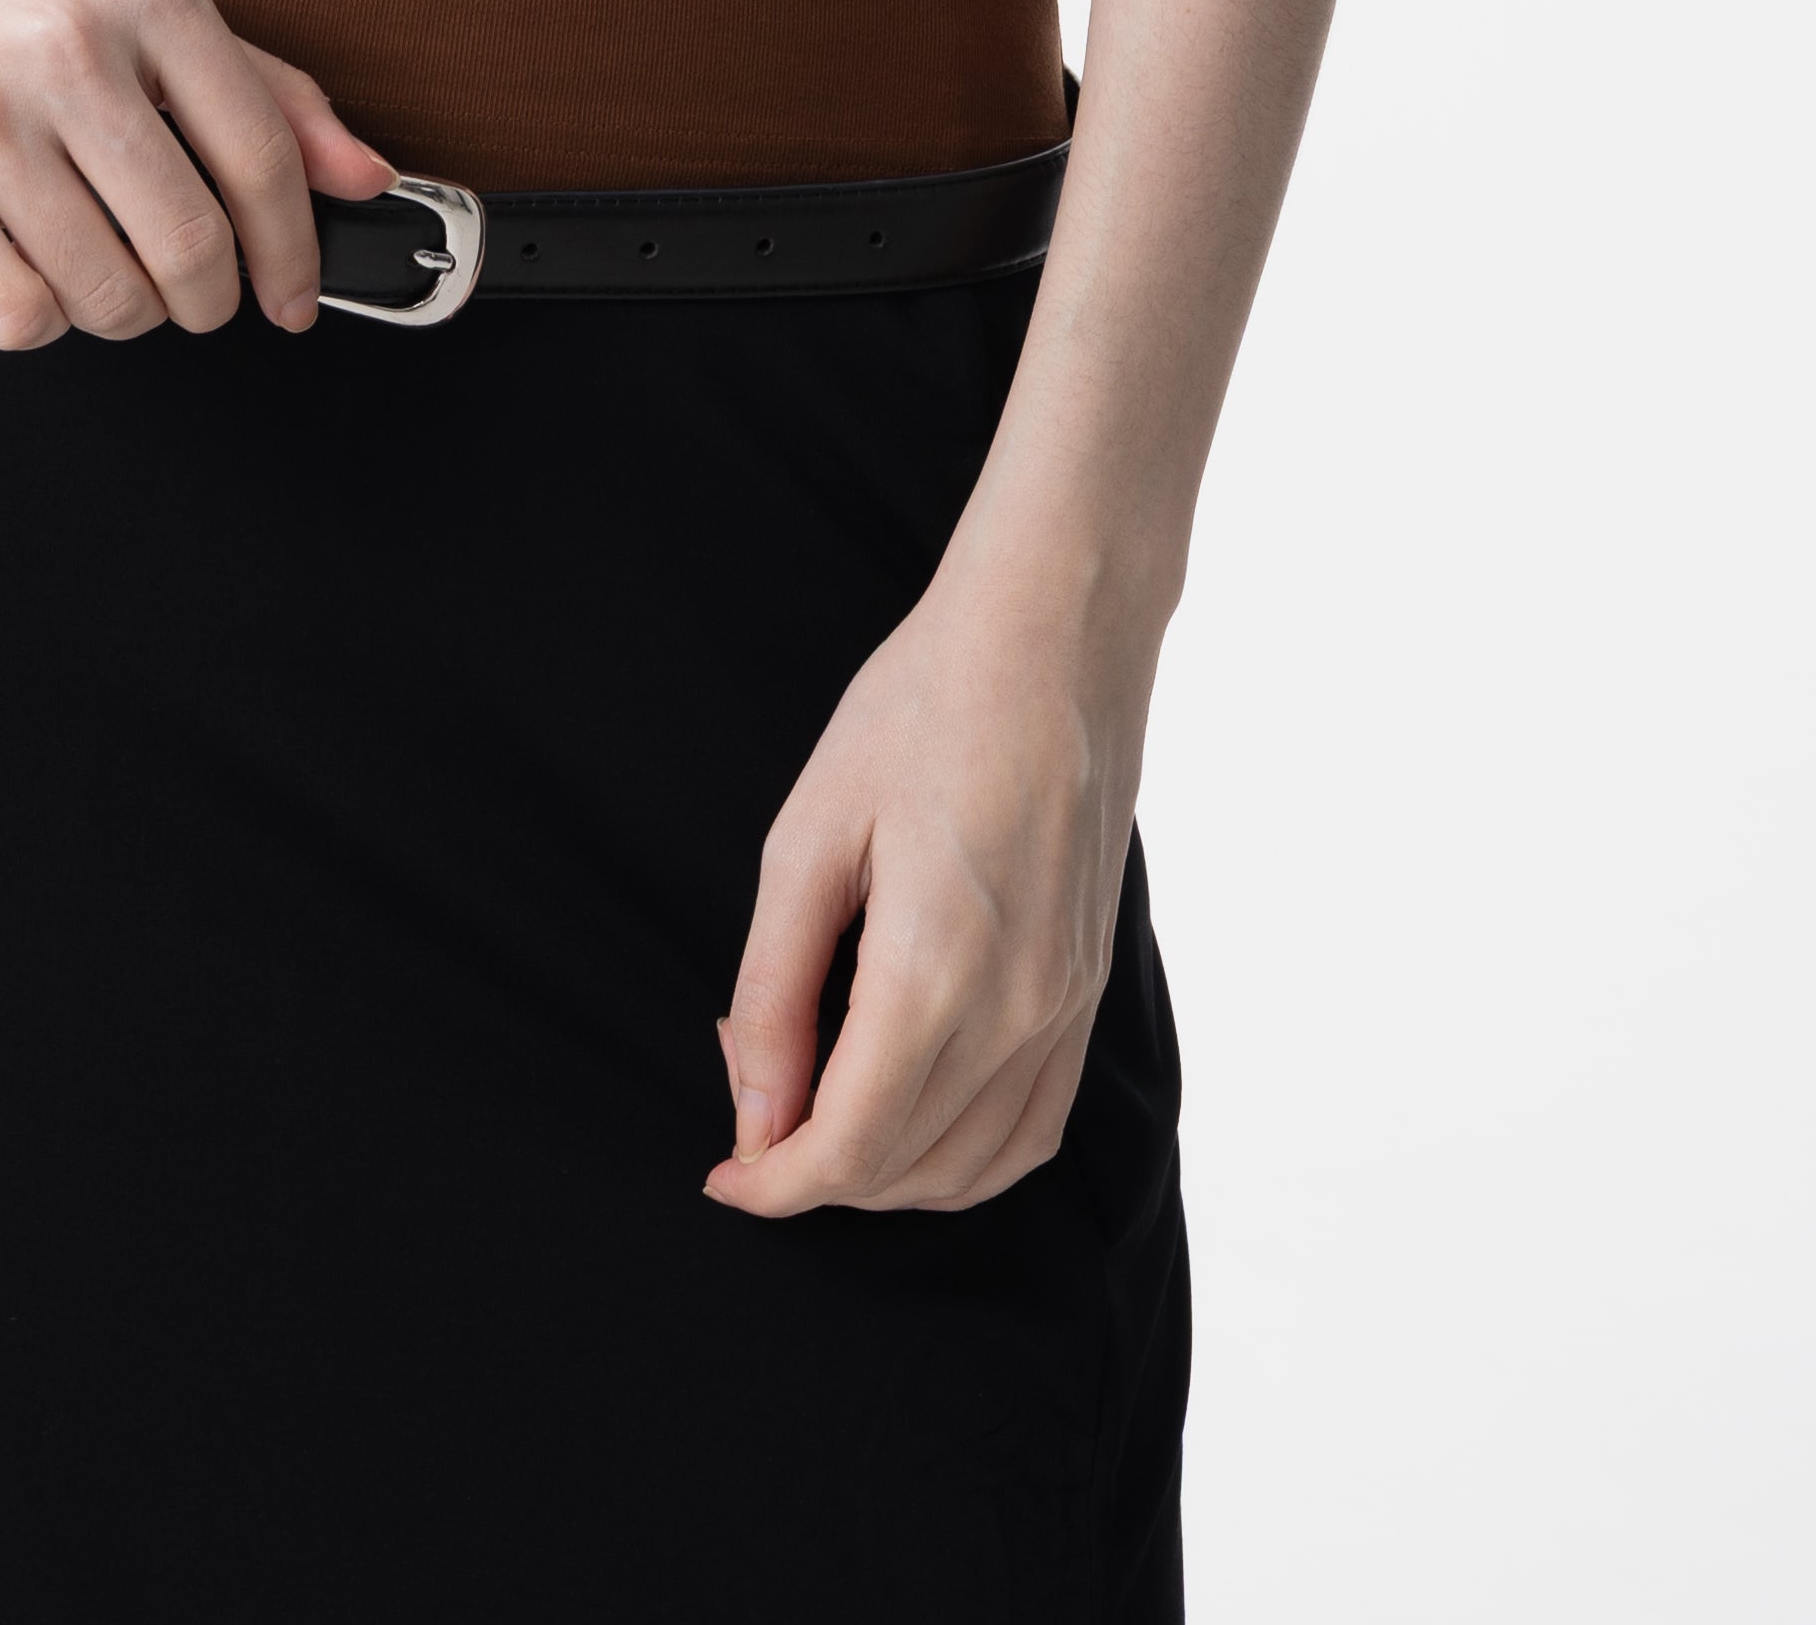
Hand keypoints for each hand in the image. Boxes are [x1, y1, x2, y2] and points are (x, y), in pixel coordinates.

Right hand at [0, 0, 393, 353]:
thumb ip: (256, 82)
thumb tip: (364, 175)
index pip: (262, 158)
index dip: (294, 253)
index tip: (293, 296)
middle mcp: (69, 48)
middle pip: (191, 246)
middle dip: (208, 299)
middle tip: (193, 293)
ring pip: (106, 296)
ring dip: (123, 312)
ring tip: (101, 268)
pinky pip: (16, 315)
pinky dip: (43, 318)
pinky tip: (33, 270)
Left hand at [705, 561, 1151, 1216]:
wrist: (1054, 633)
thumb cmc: (922, 708)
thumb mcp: (809, 834)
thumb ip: (773, 990)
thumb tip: (754, 1114)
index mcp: (936, 969)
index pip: (850, 1147)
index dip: (775, 1183)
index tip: (723, 1175)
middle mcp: (1017, 1009)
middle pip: (904, 1168)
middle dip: (813, 1172)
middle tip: (754, 1103)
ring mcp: (1067, 1004)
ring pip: (974, 1167)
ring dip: (887, 1177)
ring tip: (820, 1119)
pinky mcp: (1092, 988)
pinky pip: (1035, 1127)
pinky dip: (967, 1160)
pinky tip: (914, 1124)